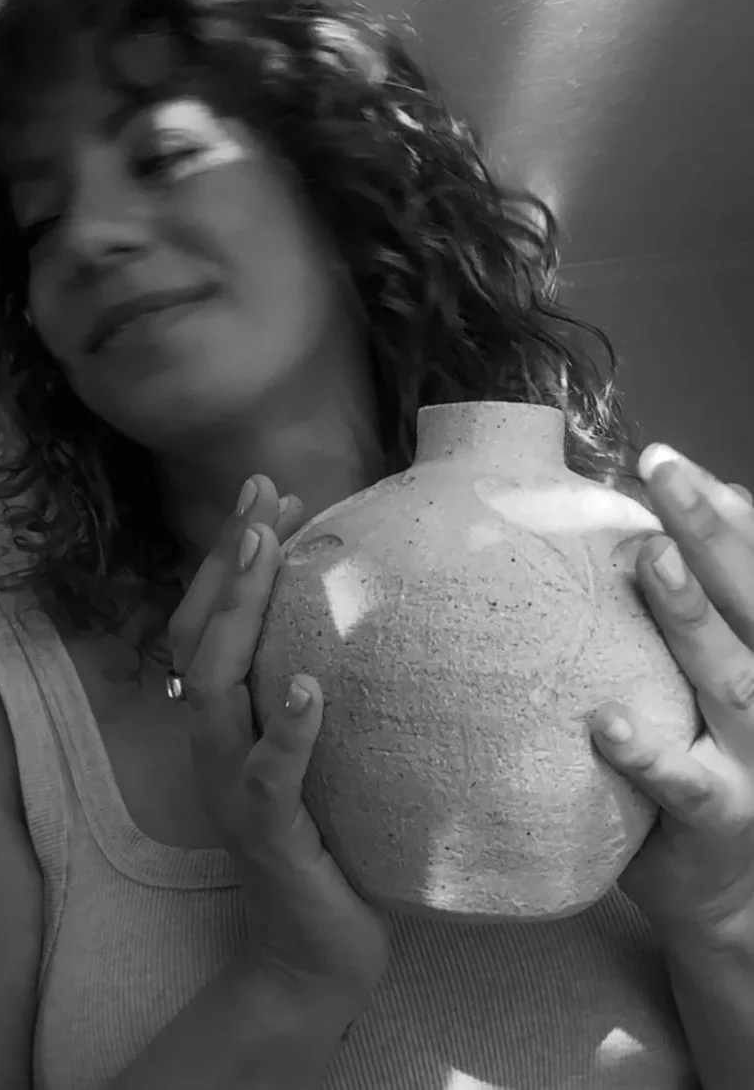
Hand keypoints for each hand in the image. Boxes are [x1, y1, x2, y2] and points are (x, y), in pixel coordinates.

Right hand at [167, 474, 389, 1006]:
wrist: (314, 953)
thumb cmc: (331, 838)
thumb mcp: (324, 751)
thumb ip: (324, 689)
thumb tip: (382, 612)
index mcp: (228, 721)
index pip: (211, 623)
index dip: (228, 558)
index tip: (267, 496)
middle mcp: (215, 744)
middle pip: (201, 637)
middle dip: (227, 561)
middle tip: (260, 496)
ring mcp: (232, 788)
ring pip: (215, 688)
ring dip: (236, 615)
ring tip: (261, 552)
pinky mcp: (267, 834)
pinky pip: (269, 777)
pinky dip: (285, 729)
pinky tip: (308, 686)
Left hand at [591, 445, 753, 943]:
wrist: (739, 892)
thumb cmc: (716, 759)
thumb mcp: (724, 680)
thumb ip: (714, 608)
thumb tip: (700, 503)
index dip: (727, 512)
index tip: (672, 457)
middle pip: (752, 605)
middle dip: (712, 534)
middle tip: (663, 471)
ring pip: (731, 680)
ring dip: (692, 618)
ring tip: (650, 562)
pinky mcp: (722, 818)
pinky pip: (687, 784)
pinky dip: (652, 753)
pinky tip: (610, 723)